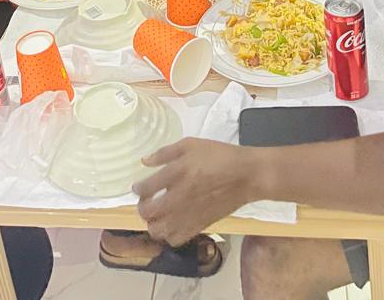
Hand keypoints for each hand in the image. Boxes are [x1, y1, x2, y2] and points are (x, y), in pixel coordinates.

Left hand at [134, 138, 251, 246]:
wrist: (246, 175)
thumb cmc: (218, 155)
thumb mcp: (191, 144)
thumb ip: (165, 153)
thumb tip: (145, 161)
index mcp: (177, 173)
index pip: (146, 188)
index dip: (138, 189)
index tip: (138, 187)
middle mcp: (180, 196)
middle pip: (149, 213)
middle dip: (142, 208)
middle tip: (146, 202)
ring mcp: (190, 214)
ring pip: (159, 231)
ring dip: (153, 223)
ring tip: (158, 215)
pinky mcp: (200, 225)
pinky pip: (176, 239)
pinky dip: (169, 235)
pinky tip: (172, 224)